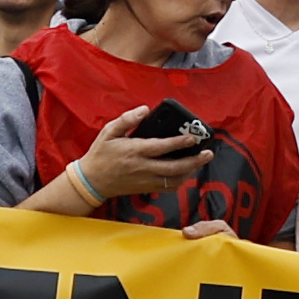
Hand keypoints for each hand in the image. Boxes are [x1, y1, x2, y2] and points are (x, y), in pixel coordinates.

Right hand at [48, 118, 209, 214]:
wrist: (91, 181)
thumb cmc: (100, 153)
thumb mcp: (109, 132)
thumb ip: (127, 119)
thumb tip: (145, 110)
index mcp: (134, 151)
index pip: (161, 147)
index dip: (179, 143)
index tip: (193, 138)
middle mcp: (142, 168)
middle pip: (174, 167)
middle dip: (194, 161)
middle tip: (208, 153)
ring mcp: (145, 180)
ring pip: (174, 180)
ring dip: (190, 171)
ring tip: (200, 161)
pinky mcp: (146, 188)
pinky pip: (168, 187)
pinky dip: (180, 180)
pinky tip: (186, 172)